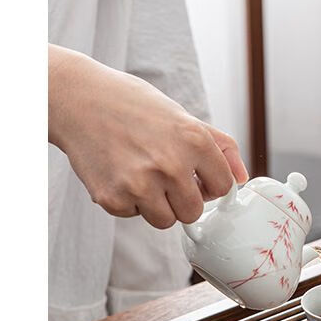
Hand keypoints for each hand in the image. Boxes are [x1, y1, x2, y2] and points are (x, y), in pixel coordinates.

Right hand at [49, 45, 247, 228]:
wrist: (79, 99)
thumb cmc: (132, 105)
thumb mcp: (182, 116)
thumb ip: (219, 146)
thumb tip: (241, 179)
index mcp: (195, 140)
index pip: (223, 187)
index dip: (210, 184)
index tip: (196, 178)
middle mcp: (171, 164)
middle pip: (193, 212)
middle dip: (182, 199)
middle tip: (162, 174)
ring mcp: (140, 184)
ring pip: (164, 220)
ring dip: (155, 204)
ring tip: (139, 173)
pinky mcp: (113, 198)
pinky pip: (132, 215)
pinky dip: (126, 200)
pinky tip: (117, 172)